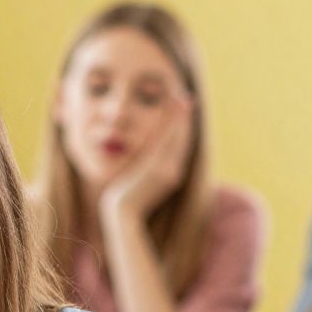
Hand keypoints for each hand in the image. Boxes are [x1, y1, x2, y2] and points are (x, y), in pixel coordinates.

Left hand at [99, 95, 192, 220]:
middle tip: (187, 98)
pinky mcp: (159, 167)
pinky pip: (167, 140)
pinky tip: (172, 111)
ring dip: (180, 117)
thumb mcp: (141, 182)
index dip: (183, 127)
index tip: (183, 111)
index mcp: (172, 174)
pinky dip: (171, 124)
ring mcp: (168, 168)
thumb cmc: (129, 200)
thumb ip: (148, 169)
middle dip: (184, 118)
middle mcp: (173, 170)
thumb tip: (146, 163)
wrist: (123, 212)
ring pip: (176, 137)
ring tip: (181, 99)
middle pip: (181, 139)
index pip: (179, 145)